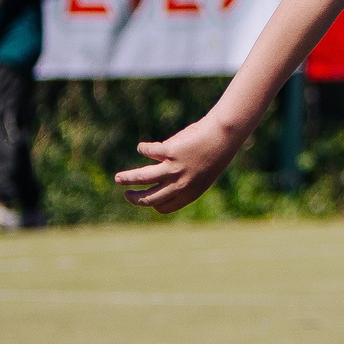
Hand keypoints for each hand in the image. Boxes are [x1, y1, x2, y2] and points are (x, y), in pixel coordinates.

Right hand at [114, 114, 243, 213]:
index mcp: (189, 193)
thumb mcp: (200, 174)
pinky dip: (143, 149)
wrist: (225, 136)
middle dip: (134, 199)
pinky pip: (148, 151)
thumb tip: (156, 181)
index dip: (152, 204)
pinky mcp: (170, 152)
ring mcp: (175, 169)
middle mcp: (181, 184)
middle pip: (148, 198)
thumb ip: (182, 181)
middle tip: (126, 195)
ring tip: (118, 178)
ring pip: (142, 178)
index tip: (144, 197)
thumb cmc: (213, 154)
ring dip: (127, 179)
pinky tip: (142, 147)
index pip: (163, 207)